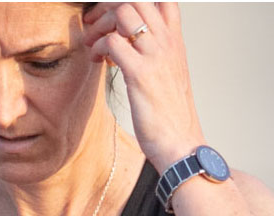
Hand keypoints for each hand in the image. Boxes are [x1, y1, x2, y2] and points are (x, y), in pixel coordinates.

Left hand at [82, 2, 206, 172]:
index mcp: (175, 41)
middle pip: (136, 0)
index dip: (132, 5)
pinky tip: (97, 60)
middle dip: (108, 9)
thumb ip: (155, 55)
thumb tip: (132, 46)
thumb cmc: (170, 116)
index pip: (161, 1)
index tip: (113, 21)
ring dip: (100, 25)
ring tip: (93, 45)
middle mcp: (168, 42)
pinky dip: (98, 46)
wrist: (181, 143)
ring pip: (123, 13)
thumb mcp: (168, 76)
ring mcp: (155, 55)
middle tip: (94, 28)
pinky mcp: (140, 74)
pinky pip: (113, 42)